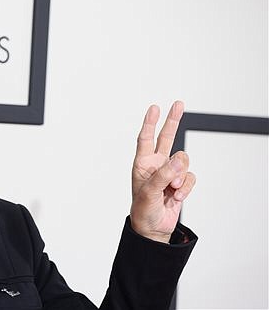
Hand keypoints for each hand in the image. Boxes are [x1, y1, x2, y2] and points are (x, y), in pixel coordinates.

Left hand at [130, 101, 195, 242]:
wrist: (153, 229)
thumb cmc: (143, 210)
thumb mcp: (149, 192)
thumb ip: (164, 175)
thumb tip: (179, 160)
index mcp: (142, 164)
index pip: (145, 139)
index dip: (149, 123)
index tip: (154, 108)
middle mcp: (156, 164)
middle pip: (166, 138)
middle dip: (172, 121)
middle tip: (178, 103)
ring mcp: (169, 173)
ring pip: (183, 160)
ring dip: (180, 175)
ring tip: (172, 189)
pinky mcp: (181, 183)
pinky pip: (190, 177)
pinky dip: (186, 187)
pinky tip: (178, 196)